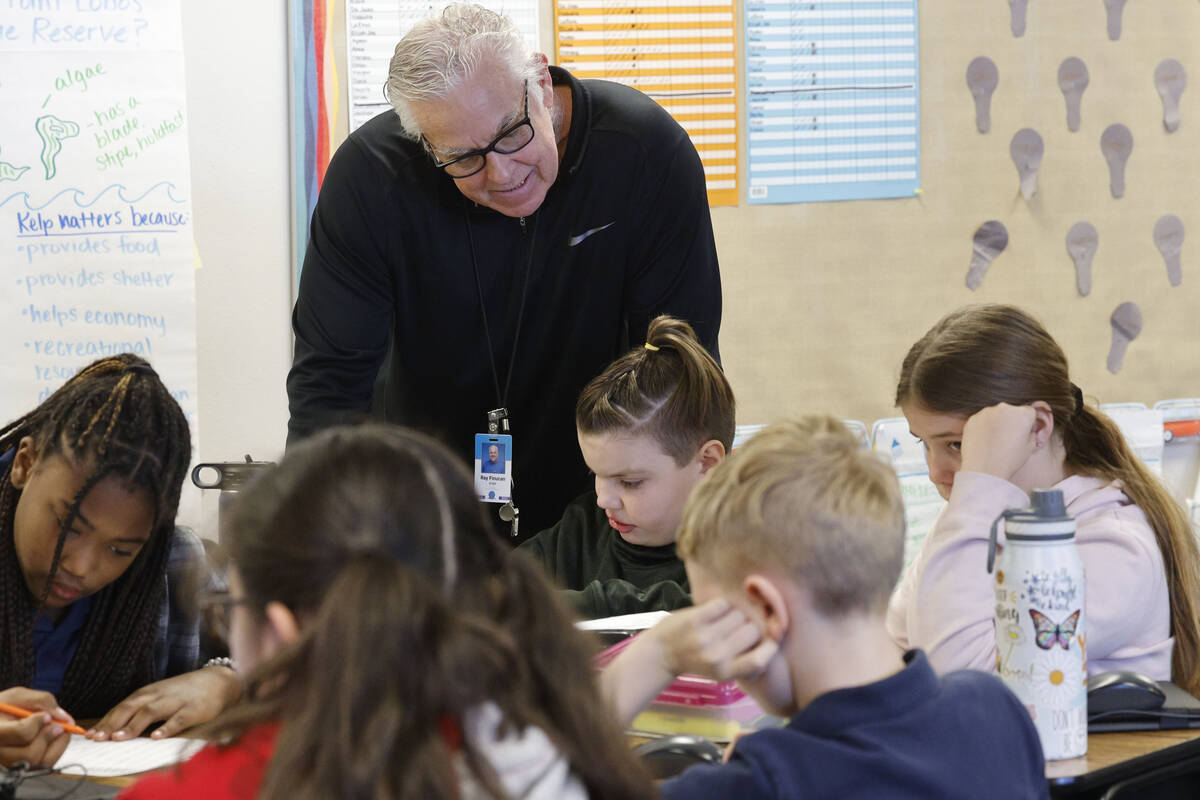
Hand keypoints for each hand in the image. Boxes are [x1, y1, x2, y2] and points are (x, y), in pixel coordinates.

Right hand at [0, 687, 72, 766]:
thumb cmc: (4, 707)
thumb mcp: (18, 696)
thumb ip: (42, 701)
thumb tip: (62, 717)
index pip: (21, 733)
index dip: (38, 723)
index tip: (46, 715)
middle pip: (30, 754)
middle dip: (49, 736)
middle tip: (58, 725)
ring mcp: (8, 764)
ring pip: (38, 763)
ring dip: (54, 744)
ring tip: (55, 730)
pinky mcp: (19, 769)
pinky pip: (43, 766)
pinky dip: (54, 751)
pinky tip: (52, 738)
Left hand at [87, 666, 241, 740]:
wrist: (218, 681)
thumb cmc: (185, 692)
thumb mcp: (160, 696)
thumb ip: (140, 710)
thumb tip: (114, 728)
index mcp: (148, 693)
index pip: (122, 707)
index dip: (105, 721)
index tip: (89, 735)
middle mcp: (159, 695)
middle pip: (131, 708)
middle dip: (113, 723)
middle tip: (97, 738)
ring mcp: (176, 701)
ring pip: (151, 712)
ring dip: (133, 725)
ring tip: (118, 738)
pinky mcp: (194, 709)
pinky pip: (179, 719)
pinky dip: (167, 727)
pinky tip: (157, 737)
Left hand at [652, 598, 778, 681]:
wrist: (660, 655)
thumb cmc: (695, 662)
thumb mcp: (720, 672)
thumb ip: (742, 660)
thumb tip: (773, 639)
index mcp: (726, 673)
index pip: (760, 660)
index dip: (770, 647)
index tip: (771, 638)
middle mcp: (718, 656)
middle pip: (753, 630)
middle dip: (749, 626)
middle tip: (735, 628)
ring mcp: (706, 637)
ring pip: (739, 615)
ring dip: (734, 614)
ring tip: (722, 621)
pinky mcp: (696, 619)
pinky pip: (723, 604)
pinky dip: (721, 605)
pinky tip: (713, 612)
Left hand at [959, 403, 1040, 482]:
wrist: (984, 470)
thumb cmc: (1009, 460)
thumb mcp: (1030, 447)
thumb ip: (1031, 432)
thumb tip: (1027, 428)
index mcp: (1022, 414)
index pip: (1029, 412)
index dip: (1027, 423)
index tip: (1022, 433)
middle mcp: (1004, 408)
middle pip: (1011, 411)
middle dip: (1011, 421)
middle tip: (1007, 439)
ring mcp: (986, 412)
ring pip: (995, 415)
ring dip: (996, 423)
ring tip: (994, 442)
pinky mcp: (972, 418)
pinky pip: (981, 420)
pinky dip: (983, 427)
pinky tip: (984, 442)